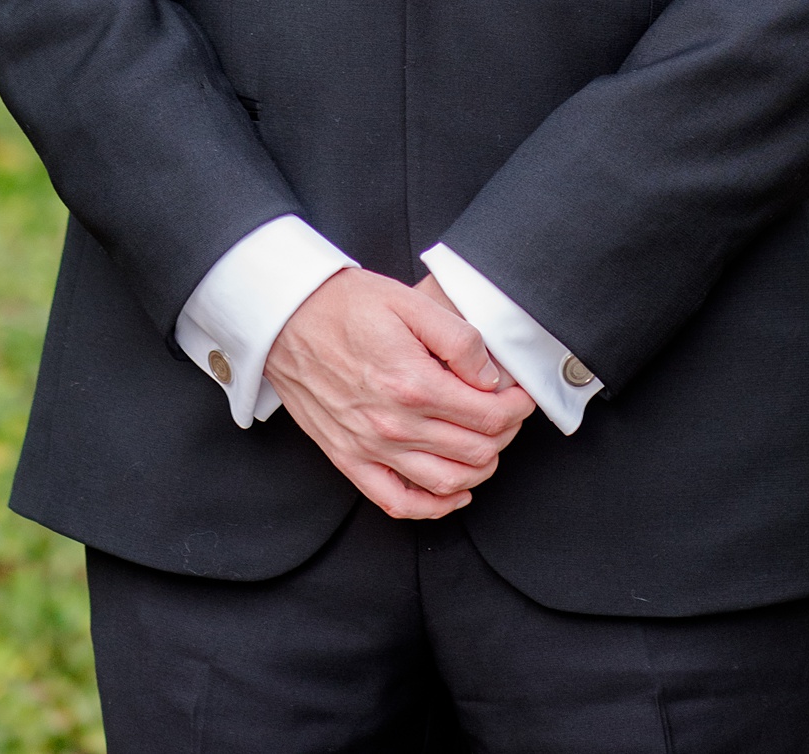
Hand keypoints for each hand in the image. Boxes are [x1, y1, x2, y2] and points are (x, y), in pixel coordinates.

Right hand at [265, 268, 533, 520]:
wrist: (287, 319)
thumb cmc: (345, 306)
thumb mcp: (410, 302)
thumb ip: (458, 339)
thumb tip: (490, 377)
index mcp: (413, 383)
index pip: (489, 415)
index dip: (517, 407)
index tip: (521, 395)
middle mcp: (393, 424)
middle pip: (476, 451)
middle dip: (505, 434)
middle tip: (509, 414)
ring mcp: (370, 448)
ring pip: (447, 483)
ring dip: (480, 469)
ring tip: (488, 444)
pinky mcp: (349, 460)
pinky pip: (399, 503)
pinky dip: (434, 506)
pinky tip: (455, 491)